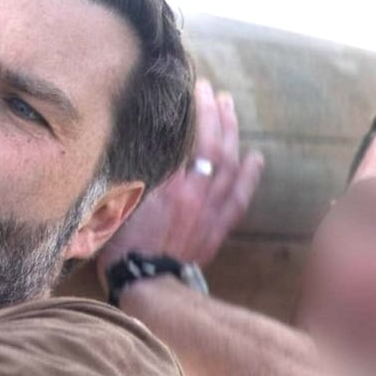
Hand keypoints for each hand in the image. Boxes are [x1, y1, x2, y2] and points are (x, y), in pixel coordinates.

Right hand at [96, 79, 264, 285]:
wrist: (148, 287)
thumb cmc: (124, 251)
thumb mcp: (119, 207)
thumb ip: (136, 180)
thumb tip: (145, 154)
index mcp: (171, 187)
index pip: (193, 139)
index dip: (200, 111)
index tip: (200, 89)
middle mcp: (196, 195)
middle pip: (216, 148)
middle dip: (220, 117)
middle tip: (219, 94)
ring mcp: (211, 213)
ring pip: (232, 168)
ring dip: (235, 137)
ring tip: (233, 111)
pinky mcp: (217, 230)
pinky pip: (239, 198)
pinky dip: (250, 176)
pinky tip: (256, 158)